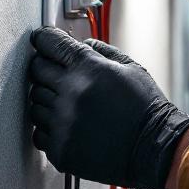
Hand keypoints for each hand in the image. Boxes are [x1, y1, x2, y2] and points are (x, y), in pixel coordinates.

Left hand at [27, 27, 188, 188]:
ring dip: (48, 101)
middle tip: (60, 76)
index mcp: (88, 68)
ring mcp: (63, 122)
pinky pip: (38, 132)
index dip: (44, 39)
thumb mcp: (131, 68)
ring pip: (34, 102)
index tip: (43, 41)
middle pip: (36, 70)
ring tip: (72, 106)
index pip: (49, 43)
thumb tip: (80, 44)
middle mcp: (71, 93)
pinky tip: (70, 126)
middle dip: (45, 68)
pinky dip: (50, 129)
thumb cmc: (146, 110)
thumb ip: (101, 51)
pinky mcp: (60, 148)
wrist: (154, 148)